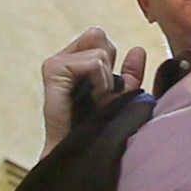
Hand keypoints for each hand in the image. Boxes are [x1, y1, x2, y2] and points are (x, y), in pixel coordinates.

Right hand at [40, 27, 146, 153]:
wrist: (82, 155)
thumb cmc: (99, 130)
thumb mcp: (120, 99)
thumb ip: (129, 76)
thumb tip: (137, 50)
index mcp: (73, 63)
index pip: (98, 37)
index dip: (110, 61)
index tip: (104, 90)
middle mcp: (60, 60)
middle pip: (97, 35)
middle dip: (107, 66)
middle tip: (99, 95)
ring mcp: (55, 63)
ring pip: (99, 51)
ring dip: (105, 79)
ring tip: (94, 100)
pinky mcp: (53, 69)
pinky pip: (93, 62)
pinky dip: (100, 82)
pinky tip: (91, 99)